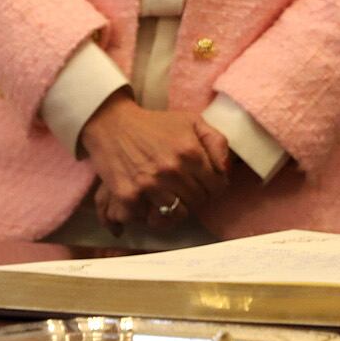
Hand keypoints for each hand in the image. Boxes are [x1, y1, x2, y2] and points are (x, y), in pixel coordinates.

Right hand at [80, 92, 231, 232]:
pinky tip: (151, 202)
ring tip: (172, 198)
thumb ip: (216, 142)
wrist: (113, 125)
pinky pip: (148, 219)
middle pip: (198, 201)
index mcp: (191, 153)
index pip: (217, 187)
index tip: (207, 184)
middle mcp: (171, 171)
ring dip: (177, 208)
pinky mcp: (128, 196)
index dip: (215, 187)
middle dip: (197, 197)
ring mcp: (149, 185)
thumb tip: (226, 170)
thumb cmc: (156, 124)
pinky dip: (151, 214)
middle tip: (188, 190)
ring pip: (177, 214)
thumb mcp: (193, 122)